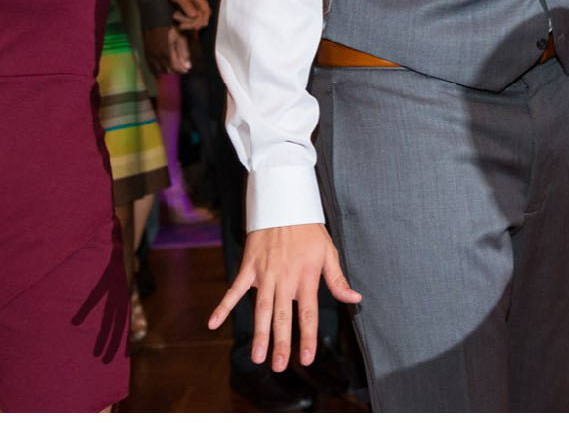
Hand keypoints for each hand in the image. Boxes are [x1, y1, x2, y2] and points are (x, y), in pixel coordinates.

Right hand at [145, 25, 191, 75]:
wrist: (155, 19)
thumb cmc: (169, 27)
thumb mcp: (180, 38)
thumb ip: (184, 53)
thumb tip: (188, 66)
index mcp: (166, 53)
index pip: (174, 68)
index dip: (181, 70)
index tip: (186, 70)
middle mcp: (156, 56)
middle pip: (166, 70)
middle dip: (174, 70)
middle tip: (180, 68)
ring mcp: (150, 54)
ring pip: (157, 70)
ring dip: (165, 70)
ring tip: (172, 67)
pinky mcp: (146, 52)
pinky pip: (150, 65)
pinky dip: (157, 68)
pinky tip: (162, 65)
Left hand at [165, 0, 210, 30]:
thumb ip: (187, 6)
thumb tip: (195, 15)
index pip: (206, 12)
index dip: (202, 21)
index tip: (194, 28)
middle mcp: (200, 2)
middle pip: (202, 17)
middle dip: (192, 23)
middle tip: (180, 26)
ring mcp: (195, 4)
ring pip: (195, 17)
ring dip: (186, 20)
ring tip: (175, 17)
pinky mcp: (190, 5)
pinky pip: (190, 15)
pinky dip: (184, 17)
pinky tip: (175, 15)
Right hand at [208, 223, 361, 371]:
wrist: (283, 202)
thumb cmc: (308, 229)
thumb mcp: (328, 252)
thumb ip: (338, 279)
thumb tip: (355, 299)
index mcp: (306, 277)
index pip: (308, 313)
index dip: (307, 337)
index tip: (306, 358)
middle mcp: (285, 278)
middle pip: (282, 316)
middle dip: (280, 343)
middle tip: (278, 366)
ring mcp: (264, 274)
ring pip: (261, 308)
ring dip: (259, 333)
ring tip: (257, 356)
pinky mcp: (248, 267)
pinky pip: (234, 290)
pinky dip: (223, 306)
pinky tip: (213, 323)